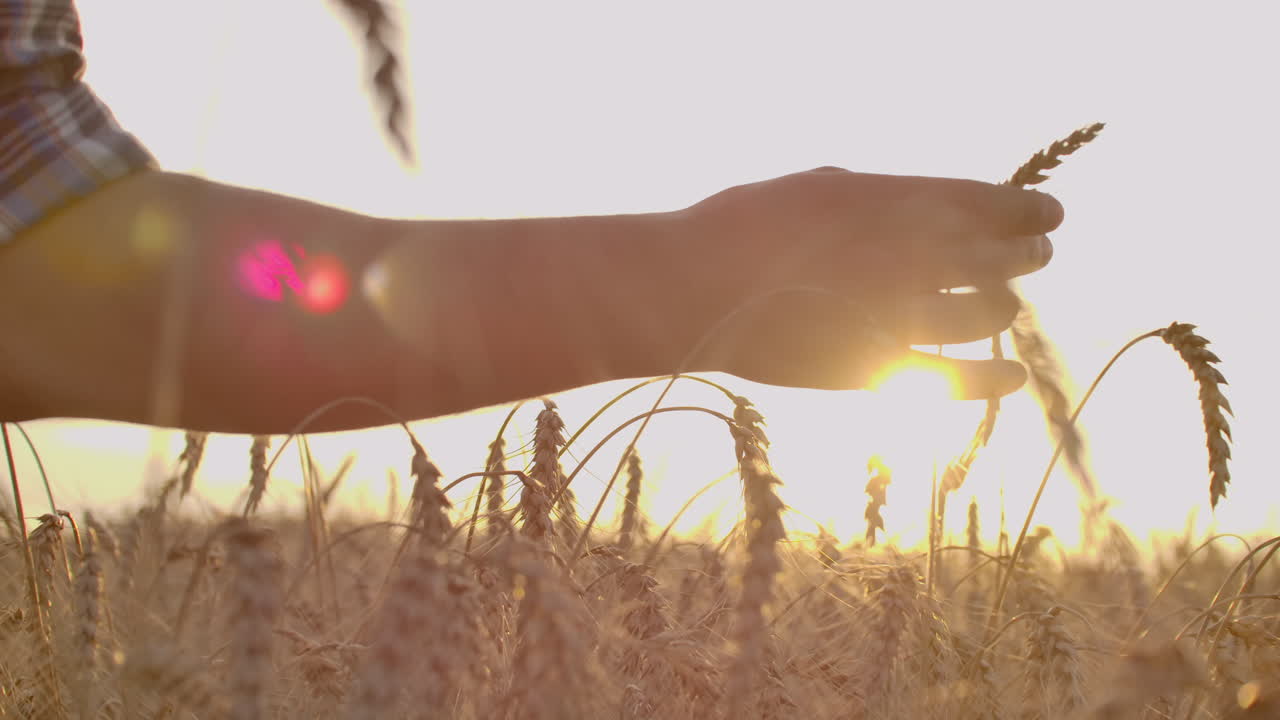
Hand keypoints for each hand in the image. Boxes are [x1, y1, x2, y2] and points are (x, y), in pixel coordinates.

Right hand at [678, 167, 1063, 398]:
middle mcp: (913, 254)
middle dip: (1028, 254)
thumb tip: (908, 208)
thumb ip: (872, 196)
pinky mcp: (879, 368)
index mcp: (897, 201)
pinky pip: (957, 379)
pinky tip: (1011, 376)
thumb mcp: (814, 187)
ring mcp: (899, 313)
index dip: (1030, 210)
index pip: (994, 203)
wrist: (694, 289)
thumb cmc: (742, 227)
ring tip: (1006, 305)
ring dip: (1005, 306)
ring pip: (987, 313)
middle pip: (1002, 257)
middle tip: (1037, 255)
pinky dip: (993, 379)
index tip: (1047, 214)